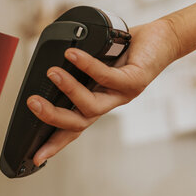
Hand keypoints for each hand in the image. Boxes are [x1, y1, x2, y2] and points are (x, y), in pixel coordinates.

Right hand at [26, 19, 180, 165]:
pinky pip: (107, 77)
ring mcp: (123, 94)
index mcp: (97, 100)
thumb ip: (76, 68)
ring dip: (68, 90)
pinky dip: (87, 66)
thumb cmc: (128, 51)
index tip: (36, 156)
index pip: (73, 128)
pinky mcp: (135, 80)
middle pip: (78, 123)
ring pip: (92, 106)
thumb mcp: (95, 62)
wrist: (163, 39)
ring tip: (52, 73)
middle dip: (52, 118)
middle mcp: (109, 102)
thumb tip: (50, 63)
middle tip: (32, 104)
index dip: (55, 144)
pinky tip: (73, 55)